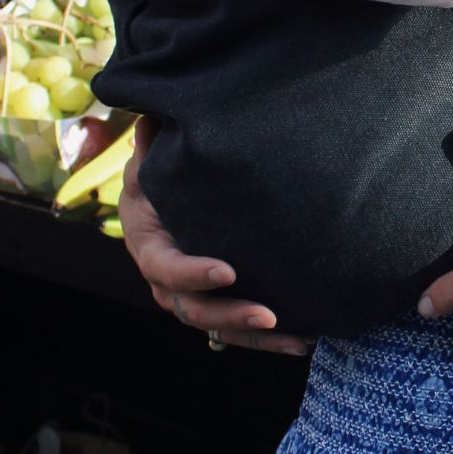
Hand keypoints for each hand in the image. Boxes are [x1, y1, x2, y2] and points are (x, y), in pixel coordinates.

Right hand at [118, 118, 311, 355]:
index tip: (229, 271)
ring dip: (256, 337)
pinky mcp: (215, 302)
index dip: (193, 273)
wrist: (163, 195)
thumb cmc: (162, 170)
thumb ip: (154, 141)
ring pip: (218, 328)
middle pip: (193, 309)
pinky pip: (236, 330)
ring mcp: (190, 295)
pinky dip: (267, 339)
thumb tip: (154, 112)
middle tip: (269, 314)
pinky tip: (304, 341)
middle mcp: (165, 277)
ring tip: (297, 339)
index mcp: (148, 242)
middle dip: (231, 314)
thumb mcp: (152, 156)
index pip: (165, 267)